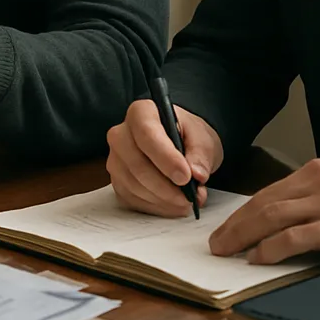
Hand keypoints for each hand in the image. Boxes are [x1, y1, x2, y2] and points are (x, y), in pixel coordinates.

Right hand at [106, 98, 223, 215]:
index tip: (186, 176)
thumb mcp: (203, 138)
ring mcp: (116, 159)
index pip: (146, 133)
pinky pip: (131, 199)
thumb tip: (197, 174)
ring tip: (186, 200)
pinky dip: (155, 207)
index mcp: (141, 112)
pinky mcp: (117, 181)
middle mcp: (121, 134)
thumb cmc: (187, 136)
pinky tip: (172, 204)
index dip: (165, 157)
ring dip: (162, 199)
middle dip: (165, 186)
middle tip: (190, 196)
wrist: (180, 147)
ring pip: (133, 184)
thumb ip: (201, 154)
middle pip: (136, 163)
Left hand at [208, 158, 319, 263]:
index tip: (225, 227)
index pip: (266, 192)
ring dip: (243, 236)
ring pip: (272, 217)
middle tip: (216, 243)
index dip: (242, 213)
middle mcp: (316, 182)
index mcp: (314, 171)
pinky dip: (271, 248)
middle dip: (235, 225)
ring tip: (227, 251)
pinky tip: (257, 257)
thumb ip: (310, 195)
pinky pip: (295, 237)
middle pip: (263, 203)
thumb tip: (276, 217)